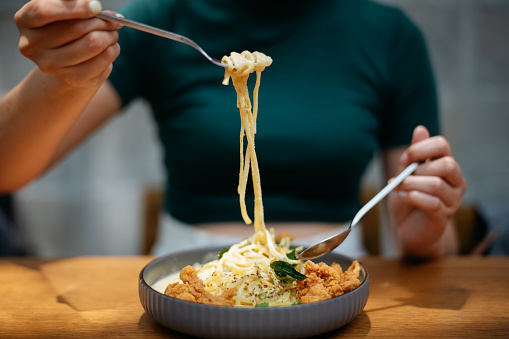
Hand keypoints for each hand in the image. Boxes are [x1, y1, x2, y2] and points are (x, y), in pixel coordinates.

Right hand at [14, 0, 121, 87]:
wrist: (64, 56)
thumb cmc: (63, 25)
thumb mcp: (61, 9)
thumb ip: (72, 3)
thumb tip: (94, 6)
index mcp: (25, 21)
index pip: (45, 11)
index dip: (75, 8)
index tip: (97, 7)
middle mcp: (32, 46)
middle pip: (75, 29)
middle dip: (102, 22)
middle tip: (114, 21)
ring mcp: (51, 66)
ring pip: (92, 46)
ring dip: (110, 37)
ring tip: (113, 33)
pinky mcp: (71, 79)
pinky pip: (101, 64)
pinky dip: (112, 53)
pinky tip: (111, 48)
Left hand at [388, 125, 466, 256]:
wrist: (407, 228)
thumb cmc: (407, 197)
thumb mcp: (406, 173)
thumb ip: (414, 155)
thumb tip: (420, 129)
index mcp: (445, 165)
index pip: (442, 145)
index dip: (421, 148)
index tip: (404, 158)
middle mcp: (455, 181)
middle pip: (447, 164)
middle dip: (418, 169)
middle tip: (400, 176)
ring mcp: (453, 199)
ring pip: (437, 184)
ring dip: (411, 184)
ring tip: (396, 188)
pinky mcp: (445, 216)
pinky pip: (432, 203)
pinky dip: (412, 198)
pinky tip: (401, 197)